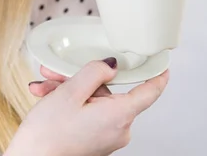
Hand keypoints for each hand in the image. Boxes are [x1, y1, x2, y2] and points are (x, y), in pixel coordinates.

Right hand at [7, 59, 169, 155]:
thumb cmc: (48, 134)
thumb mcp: (70, 92)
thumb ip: (95, 72)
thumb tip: (111, 65)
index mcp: (118, 116)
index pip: (149, 93)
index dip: (156, 76)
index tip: (161, 66)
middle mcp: (118, 129)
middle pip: (107, 92)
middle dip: (80, 79)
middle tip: (57, 74)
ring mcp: (106, 137)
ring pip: (93, 101)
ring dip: (69, 91)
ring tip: (45, 89)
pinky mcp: (94, 140)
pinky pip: (88, 113)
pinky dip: (70, 104)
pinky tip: (48, 98)